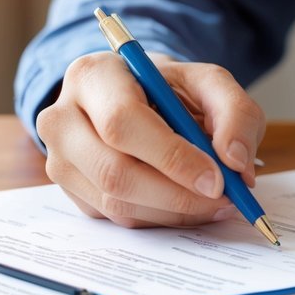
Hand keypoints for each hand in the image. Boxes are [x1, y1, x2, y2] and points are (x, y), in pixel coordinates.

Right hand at [36, 51, 265, 227]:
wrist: (137, 97)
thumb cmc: (170, 88)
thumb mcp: (209, 83)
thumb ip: (234, 113)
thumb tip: (236, 162)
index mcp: (91, 76)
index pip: (122, 123)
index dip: (172, 157)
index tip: (217, 179)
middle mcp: (62, 118)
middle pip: (113, 171)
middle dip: (177, 194)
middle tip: (224, 199)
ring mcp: (59, 159)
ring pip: (115, 202)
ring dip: (174, 211)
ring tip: (216, 203)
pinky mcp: (70, 192)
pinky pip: (116, 217)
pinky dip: (161, 218)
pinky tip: (189, 205)